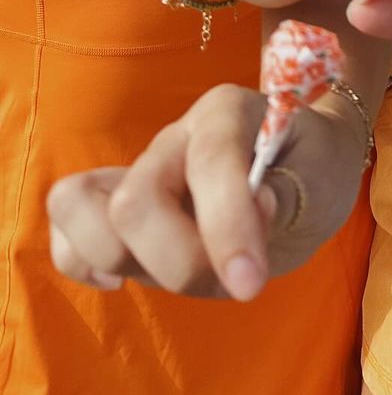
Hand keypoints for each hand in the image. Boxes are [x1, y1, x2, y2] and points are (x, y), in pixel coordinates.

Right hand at [47, 83, 368, 301]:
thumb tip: (257, 207)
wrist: (302, 166)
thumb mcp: (322, 176)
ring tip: (190, 271)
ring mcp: (139, 166)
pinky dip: (85, 261)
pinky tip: (129, 276)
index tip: (249, 284)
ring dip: (134, 263)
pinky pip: (67, 231)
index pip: (210, 162)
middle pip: (135, 201)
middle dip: (180, 262)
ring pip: (82, 210)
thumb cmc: (313, 166)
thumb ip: (289, 190)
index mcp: (227, 110)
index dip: (224, 228)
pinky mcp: (114, 203)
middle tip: (234, 280)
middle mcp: (175, 134)